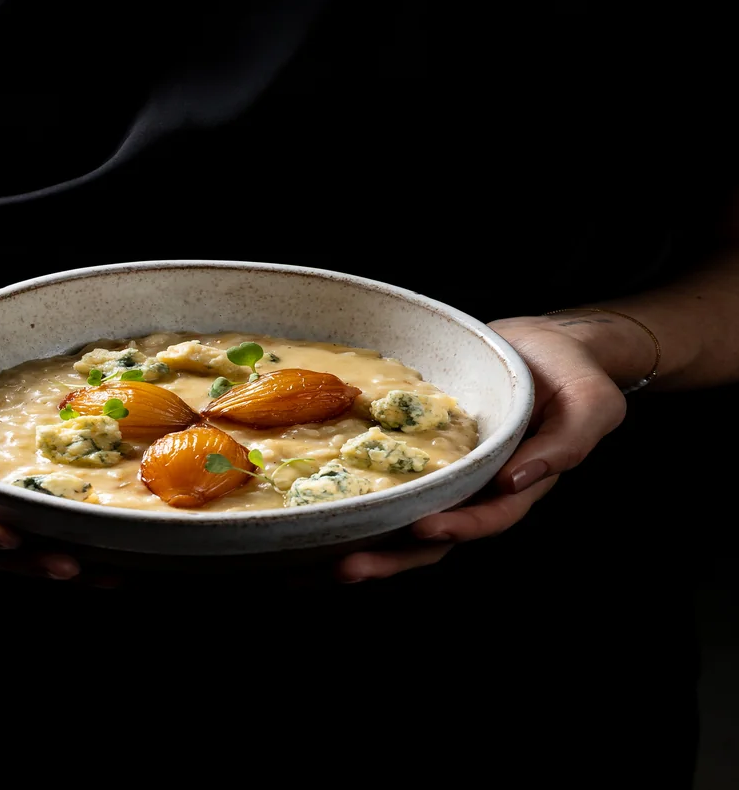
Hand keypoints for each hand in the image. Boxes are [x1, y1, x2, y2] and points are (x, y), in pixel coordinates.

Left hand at [334, 317, 628, 582]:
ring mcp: (448, 468)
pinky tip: (320, 499)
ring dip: (366, 535)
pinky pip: (390, 471)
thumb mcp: (592, 404)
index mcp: (519, 482)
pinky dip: (359, 488)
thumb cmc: (577, 374)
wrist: (547, 343)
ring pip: (404, 512)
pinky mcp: (423, 445)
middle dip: (392, 556)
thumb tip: (518, 480)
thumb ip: (564, 445)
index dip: (457, 527)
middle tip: (346, 567)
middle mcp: (478, 485)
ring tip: (319, 553)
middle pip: (434, 534)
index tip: (421, 528)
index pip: (487, 517)